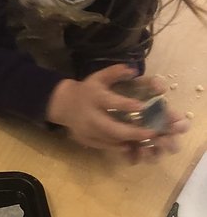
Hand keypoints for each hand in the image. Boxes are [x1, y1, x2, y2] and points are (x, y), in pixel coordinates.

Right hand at [46, 65, 175, 154]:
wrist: (64, 105)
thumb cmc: (87, 89)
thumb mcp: (99, 77)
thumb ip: (115, 72)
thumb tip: (134, 70)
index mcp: (94, 97)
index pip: (110, 102)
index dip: (126, 104)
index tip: (143, 106)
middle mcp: (90, 116)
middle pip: (111, 128)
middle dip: (132, 132)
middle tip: (152, 133)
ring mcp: (86, 130)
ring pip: (109, 139)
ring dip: (128, 141)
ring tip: (146, 141)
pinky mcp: (85, 140)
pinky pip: (103, 146)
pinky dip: (118, 146)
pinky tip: (130, 145)